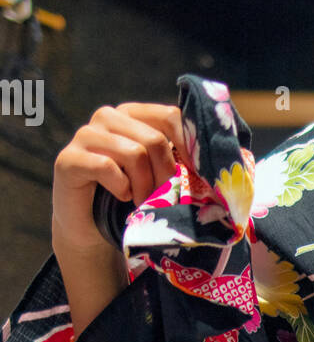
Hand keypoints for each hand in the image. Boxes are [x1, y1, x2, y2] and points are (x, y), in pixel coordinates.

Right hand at [52, 102, 189, 251]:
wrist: (92, 227)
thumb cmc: (132, 197)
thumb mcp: (159, 173)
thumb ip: (178, 157)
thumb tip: (217, 158)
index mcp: (133, 114)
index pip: (170, 116)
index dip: (188, 147)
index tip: (196, 175)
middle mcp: (108, 117)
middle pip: (154, 139)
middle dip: (165, 175)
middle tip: (163, 198)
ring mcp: (86, 135)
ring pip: (134, 153)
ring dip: (144, 186)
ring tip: (141, 201)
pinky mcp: (68, 159)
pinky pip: (107, 167)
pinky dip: (121, 188)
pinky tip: (120, 196)